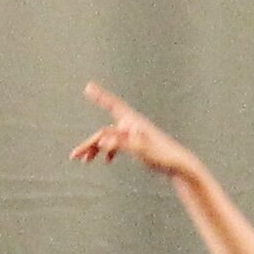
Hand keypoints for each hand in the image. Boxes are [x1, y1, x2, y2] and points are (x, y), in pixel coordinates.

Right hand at [69, 82, 195, 177]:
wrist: (180, 166)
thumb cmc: (162, 156)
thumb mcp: (141, 150)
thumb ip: (121, 143)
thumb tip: (101, 141)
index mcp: (133, 122)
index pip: (113, 106)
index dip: (100, 97)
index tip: (88, 87)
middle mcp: (131, 126)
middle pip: (104, 132)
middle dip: (88, 144)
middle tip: (74, 156)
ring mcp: (133, 135)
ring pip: (109, 139)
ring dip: (95, 149)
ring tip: (83, 160)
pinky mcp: (137, 144)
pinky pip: (118, 145)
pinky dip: (110, 151)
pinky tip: (106, 161)